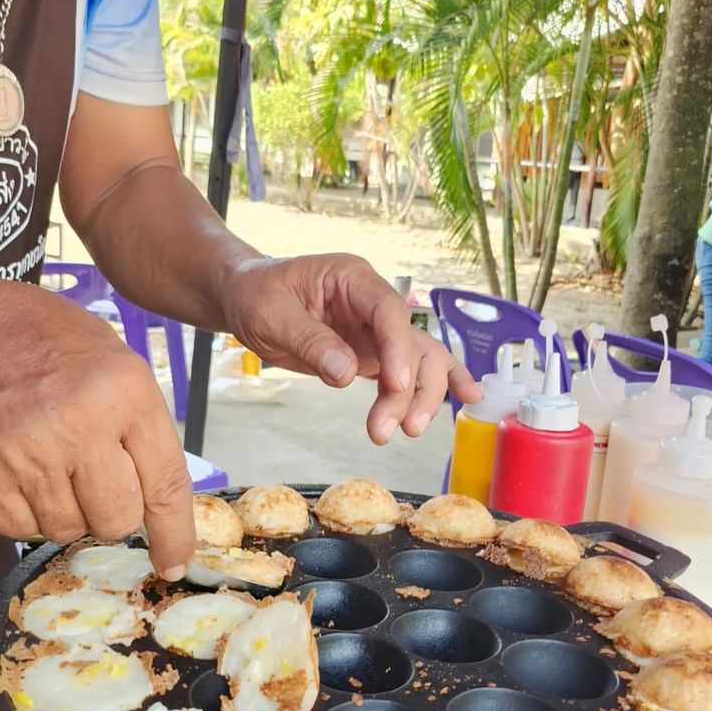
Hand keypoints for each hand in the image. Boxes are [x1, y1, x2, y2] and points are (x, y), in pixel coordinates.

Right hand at [0, 281, 193, 578]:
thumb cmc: (49, 344)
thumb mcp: (119, 365)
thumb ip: (143, 432)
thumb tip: (161, 506)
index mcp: (124, 393)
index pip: (165, 485)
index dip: (174, 534)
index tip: (174, 562)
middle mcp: (76, 425)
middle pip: (115, 520)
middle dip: (113, 513)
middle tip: (94, 480)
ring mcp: (22, 452)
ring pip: (66, 530)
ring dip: (66, 510)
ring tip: (50, 462)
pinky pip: (17, 528)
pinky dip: (24, 512)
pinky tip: (20, 471)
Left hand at [222, 255, 480, 443]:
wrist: (245, 297)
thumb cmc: (256, 295)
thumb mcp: (271, 315)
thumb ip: (310, 342)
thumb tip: (346, 374)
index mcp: (352, 278)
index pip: (389, 312)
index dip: (398, 349)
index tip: (396, 386)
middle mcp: (373, 301)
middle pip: (411, 342)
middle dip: (410, 387)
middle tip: (393, 428)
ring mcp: (376, 329)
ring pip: (418, 360)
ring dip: (420, 397)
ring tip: (406, 431)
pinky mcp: (372, 352)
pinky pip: (409, 368)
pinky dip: (436, 385)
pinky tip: (466, 399)